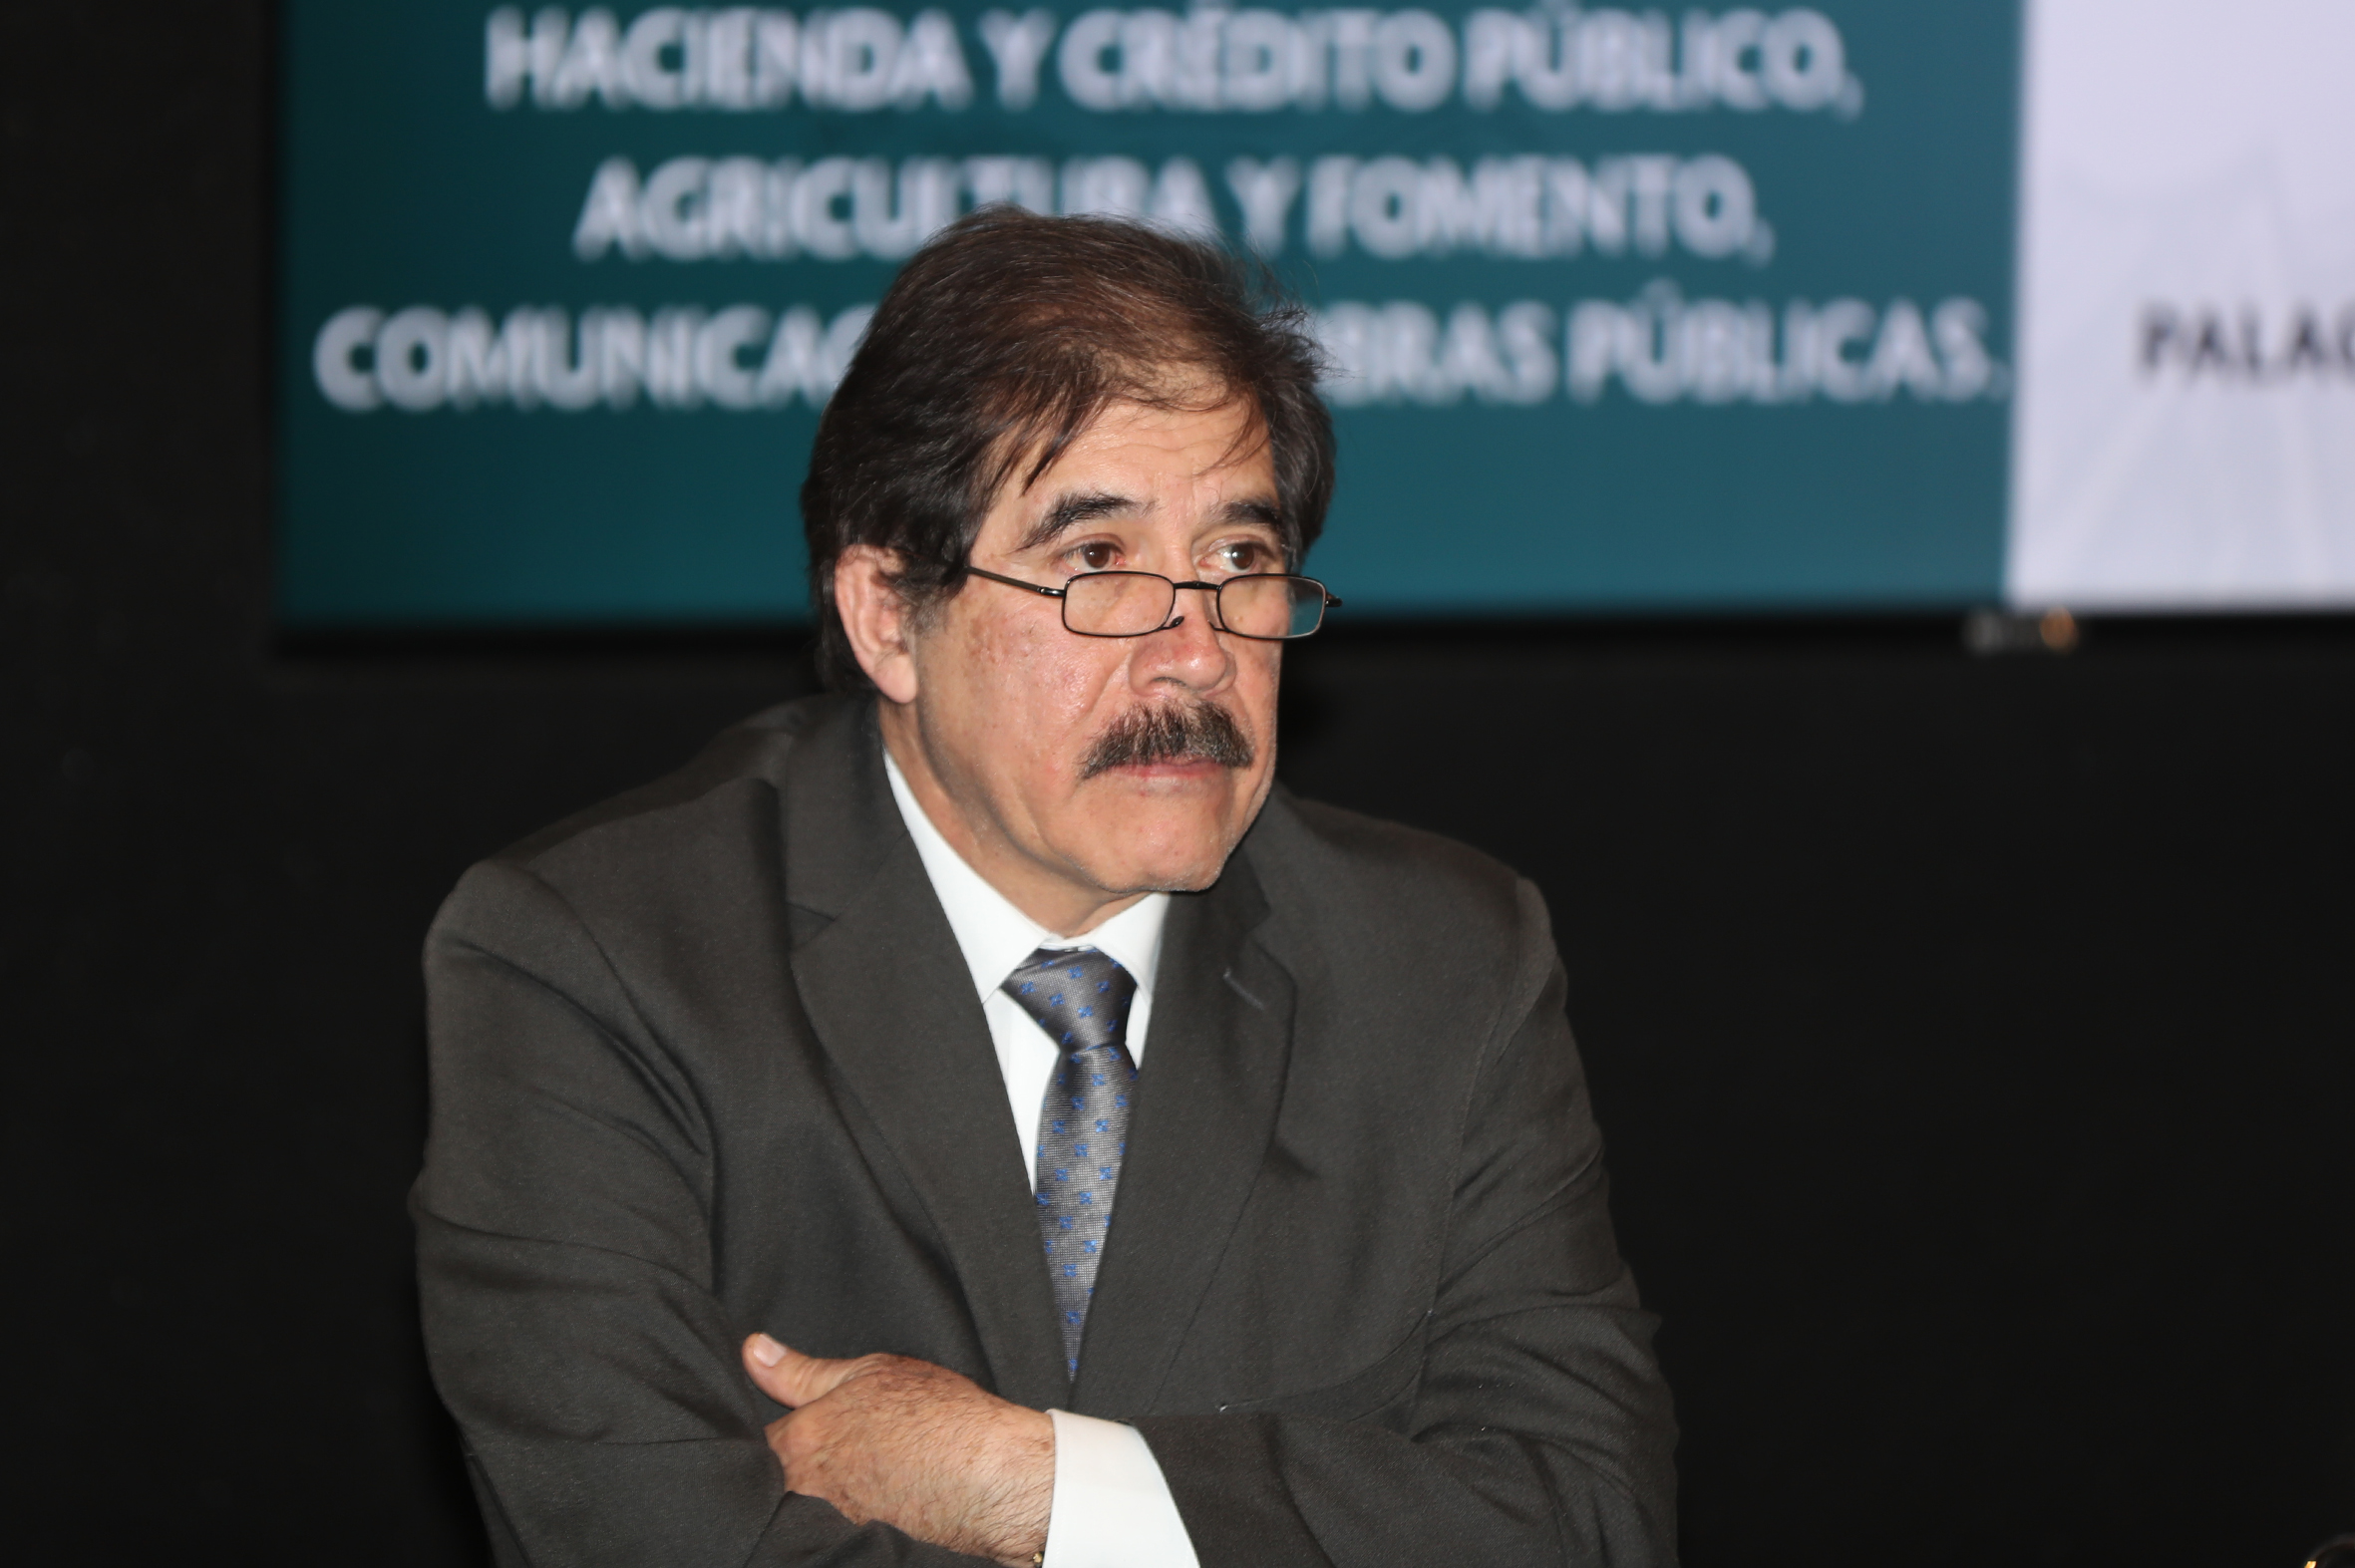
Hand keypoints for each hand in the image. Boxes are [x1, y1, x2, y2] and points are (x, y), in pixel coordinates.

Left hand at [742, 1333, 1052, 1566]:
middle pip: (776, 1482)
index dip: (780, 1434)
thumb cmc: (938, 1417)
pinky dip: (849, 1514)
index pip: (759, 1444)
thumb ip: (802, 1370)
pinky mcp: (860, 1545)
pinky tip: (879, 1498)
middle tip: (838, 1452)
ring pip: (806, 1508)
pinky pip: (837, 1529)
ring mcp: (832, 1524)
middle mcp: (805, 1491)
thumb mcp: (869, 1372)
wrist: (989, 1475)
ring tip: (862, 1474)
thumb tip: (754, 1351)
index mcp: (799, 1443)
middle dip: (795, 1468)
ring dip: (821, 1494)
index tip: (800, 1428)